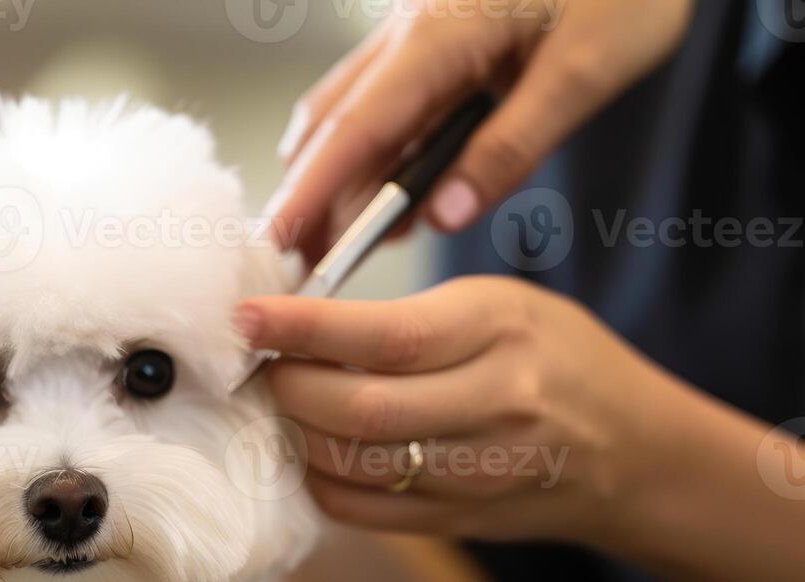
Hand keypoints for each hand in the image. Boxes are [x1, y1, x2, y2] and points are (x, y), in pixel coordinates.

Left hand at [238, 277, 683, 543]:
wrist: (634, 455)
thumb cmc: (558, 360)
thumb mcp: (501, 306)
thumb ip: (409, 317)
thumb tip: (299, 324)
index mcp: (501, 334)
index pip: (386, 336)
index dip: (302, 328)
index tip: (246, 316)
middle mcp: (493, 408)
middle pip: (357, 411)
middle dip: (287, 386)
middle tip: (259, 364)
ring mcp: (476, 475)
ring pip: (350, 465)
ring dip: (295, 432)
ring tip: (281, 401)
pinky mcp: (456, 522)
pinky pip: (359, 510)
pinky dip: (318, 478)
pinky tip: (312, 447)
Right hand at [269, 0, 693, 261]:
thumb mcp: (587, 69)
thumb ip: (513, 145)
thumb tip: (445, 215)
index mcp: (440, 36)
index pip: (356, 130)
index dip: (310, 194)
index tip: (278, 245)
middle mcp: (411, 32)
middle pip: (333, 125)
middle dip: (309, 197)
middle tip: (301, 264)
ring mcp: (418, 32)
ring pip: (350, 114)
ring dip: (339, 179)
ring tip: (342, 245)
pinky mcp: (436, 37)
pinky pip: (386, 103)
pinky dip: (375, 155)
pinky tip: (392, 198)